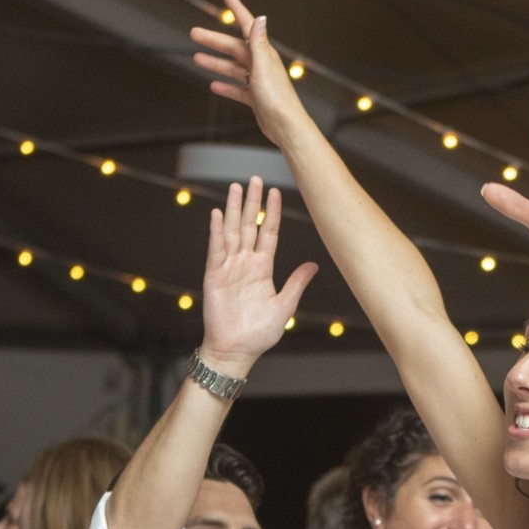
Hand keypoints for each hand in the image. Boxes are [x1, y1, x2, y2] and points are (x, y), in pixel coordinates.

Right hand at [190, 0, 316, 143]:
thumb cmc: (277, 98)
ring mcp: (258, 81)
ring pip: (233, 68)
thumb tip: (260, 18)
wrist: (286, 127)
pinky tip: (214, 85)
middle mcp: (261, 64)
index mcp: (263, 53)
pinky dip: (226, 86)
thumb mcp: (264, 67)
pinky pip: (238, 89)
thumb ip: (258, 43)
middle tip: (194, 33)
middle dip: (214, 40)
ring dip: (216, 63)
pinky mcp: (256, 98)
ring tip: (197, 58)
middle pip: (234, 47)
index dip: (237, 8)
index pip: (248, 25)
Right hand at [200, 176, 317, 374]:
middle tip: (255, 178)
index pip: (268, 232)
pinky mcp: (214, 275)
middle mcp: (245, 263)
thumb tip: (314, 265)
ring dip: (235, 209)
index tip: (275, 192)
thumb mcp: (285, 305)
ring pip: (233, 231)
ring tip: (236, 187)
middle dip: (253, 202)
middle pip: (249, 225)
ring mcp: (229, 267)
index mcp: (263, 268)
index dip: (271, 212)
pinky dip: (217, 231)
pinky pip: (216, 249)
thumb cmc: (259, 333)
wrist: (236, 350)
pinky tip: (219, 214)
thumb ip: (297, 282)